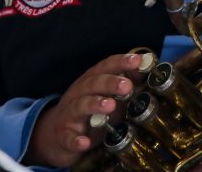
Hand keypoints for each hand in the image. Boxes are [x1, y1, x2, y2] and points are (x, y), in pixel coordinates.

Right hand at [26, 54, 141, 167]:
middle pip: (94, 84)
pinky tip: (84, 142)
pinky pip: (68, 138)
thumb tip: (146, 71)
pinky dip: (76, 140)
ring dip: (94, 104)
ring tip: (110, 105)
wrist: (56, 135)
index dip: (121, 62)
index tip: (137, 60)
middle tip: (127, 86)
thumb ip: (124, 85)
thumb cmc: (87, 113)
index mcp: (91, 81)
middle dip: (110, 83)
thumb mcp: (107, 96)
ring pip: (80, 106)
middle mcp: (79, 94)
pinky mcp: (64, 135)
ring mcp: (70, 114)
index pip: (106, 67)